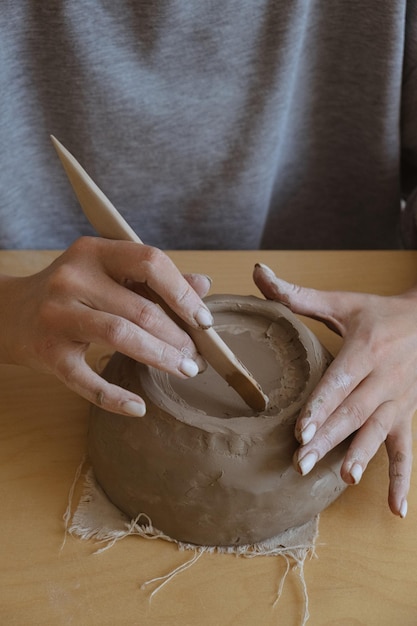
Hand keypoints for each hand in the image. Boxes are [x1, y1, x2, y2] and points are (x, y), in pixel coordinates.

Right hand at [0, 237, 211, 415]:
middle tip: (197, 357)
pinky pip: (86, 379)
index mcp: (94, 252)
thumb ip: (153, 278)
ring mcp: (58, 315)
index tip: (203, 319)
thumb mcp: (107, 273)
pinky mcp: (48, 352)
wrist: (10, 313)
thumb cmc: (70, 293)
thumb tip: (202, 284)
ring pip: (121, 336)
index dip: (182, 292)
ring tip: (185, 370)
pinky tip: (139, 407)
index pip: (149, 261)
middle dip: (178, 337)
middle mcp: (73, 279)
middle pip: (140, 308)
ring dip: (160, 357)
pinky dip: (115, 397)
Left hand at [253, 262, 415, 517]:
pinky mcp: (406, 416)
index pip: (341, 382)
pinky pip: (406, 451)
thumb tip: (258, 273)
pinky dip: (403, 480)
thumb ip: (297, 294)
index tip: (301, 430)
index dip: (322, 407)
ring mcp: (398, 401)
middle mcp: (384, 378)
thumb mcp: (341, 301)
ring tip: (342, 478)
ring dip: (359, 456)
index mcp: (365, 350)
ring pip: (377, 432)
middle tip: (300, 463)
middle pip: (354, 412)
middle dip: (328, 438)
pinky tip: (396, 509)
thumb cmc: (378, 313)